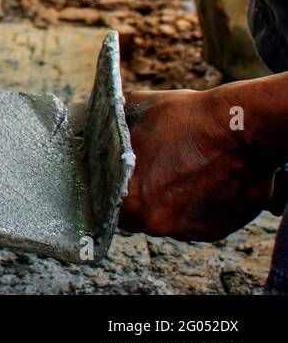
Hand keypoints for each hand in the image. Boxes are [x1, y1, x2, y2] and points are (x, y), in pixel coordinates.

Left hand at [118, 87, 280, 241]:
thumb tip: (100, 128)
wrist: (242, 128)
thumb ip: (114, 130)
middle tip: (152, 171)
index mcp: (131, 198)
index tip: (120, 176)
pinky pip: (194, 221)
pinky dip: (195, 206)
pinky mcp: (215, 231)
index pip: (108, 203)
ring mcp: (188, 230)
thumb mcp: (136, 112)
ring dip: (169, 202)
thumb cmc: (187, 118)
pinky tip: (201, 182)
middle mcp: (157, 222)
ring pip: (167, 218)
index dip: (113, 187)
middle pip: (137, 214)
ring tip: (181, 173)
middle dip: (141, 195)